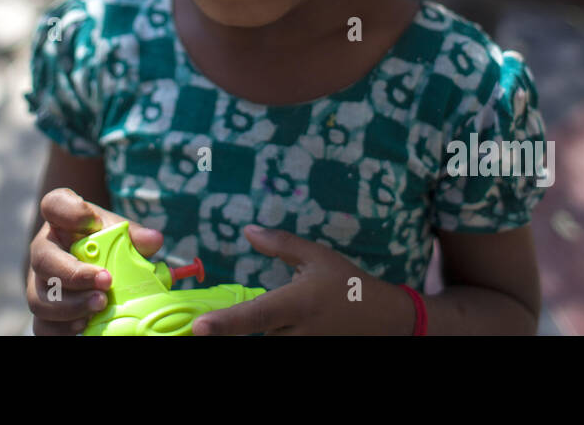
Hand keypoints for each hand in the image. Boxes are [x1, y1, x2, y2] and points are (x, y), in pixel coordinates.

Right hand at [25, 188, 163, 335]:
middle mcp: (43, 249)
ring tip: (100, 305)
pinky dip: (63, 329)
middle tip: (106, 281)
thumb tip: (153, 241)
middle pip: (43, 259)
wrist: (94, 262)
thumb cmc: (104, 241)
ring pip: (40, 298)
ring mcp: (38, 282)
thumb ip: (132, 234)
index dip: (70, 212)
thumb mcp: (118, 232)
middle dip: (75, 274)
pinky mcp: (43, 312)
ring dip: (72, 305)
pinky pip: (43, 326)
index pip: (54, 204)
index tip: (93, 221)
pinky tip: (85, 326)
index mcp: (60, 220)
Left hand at [191, 225, 413, 335]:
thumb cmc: (347, 283)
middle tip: (265, 307)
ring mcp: (304, 348)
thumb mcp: (316, 256)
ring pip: (269, 340)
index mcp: (296, 304)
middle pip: (255, 333)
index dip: (224, 324)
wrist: (384, 318)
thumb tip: (247, 229)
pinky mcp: (309, 354)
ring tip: (301, 310)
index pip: (254, 316)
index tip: (199, 327)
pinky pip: (282, 345)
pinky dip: (282, 333)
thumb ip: (279, 243)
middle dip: (252, 320)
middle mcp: (297, 333)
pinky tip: (302, 319)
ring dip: (272, 327)